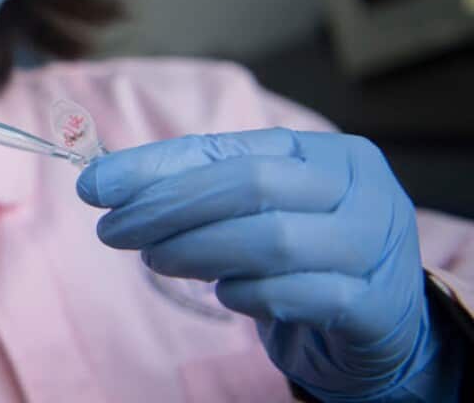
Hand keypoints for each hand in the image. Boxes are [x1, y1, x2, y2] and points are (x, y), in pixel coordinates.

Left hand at [76, 129, 459, 400]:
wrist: (381, 327)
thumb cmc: (304, 257)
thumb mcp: (255, 212)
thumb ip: (197, 189)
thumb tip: (105, 181)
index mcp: (329, 153)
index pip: (230, 149)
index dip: (157, 165)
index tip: (94, 185)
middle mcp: (362, 190)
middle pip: (251, 185)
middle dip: (168, 207)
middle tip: (113, 230)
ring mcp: (376, 247)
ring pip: (272, 240)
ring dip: (196, 250)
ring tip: (155, 259)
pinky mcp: (376, 306)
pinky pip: (297, 295)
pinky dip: (247, 293)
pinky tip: (223, 293)